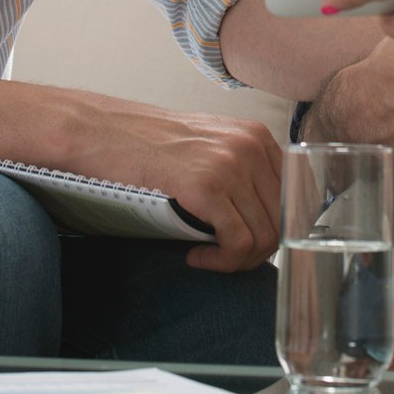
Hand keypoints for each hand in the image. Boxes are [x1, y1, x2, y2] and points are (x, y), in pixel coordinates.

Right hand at [64, 99, 282, 271]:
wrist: (101, 131)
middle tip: (221, 256)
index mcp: (256, 135)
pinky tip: (195, 256)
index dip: (273, 229)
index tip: (242, 241)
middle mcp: (250, 145)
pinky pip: (238, 243)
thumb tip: (267, 222)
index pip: (292, 197)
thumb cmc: (146, 145)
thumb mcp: (208, 147)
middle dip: (255, 251)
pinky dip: (221, 262)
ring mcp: (231, 164)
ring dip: (237, 261)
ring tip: (206, 257)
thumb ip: (241, 172)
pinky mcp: (207, 187)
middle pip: (281, 220)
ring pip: (264, 237)